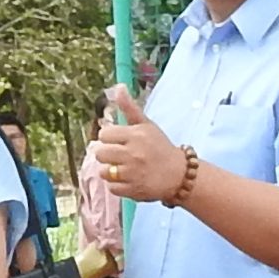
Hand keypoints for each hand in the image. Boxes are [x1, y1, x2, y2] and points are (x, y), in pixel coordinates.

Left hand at [90, 83, 181, 203]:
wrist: (179, 174)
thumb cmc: (159, 147)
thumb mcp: (147, 125)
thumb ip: (130, 107)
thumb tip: (118, 87)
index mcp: (136, 135)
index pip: (104, 134)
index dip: (109, 138)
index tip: (118, 141)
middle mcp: (134, 154)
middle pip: (100, 153)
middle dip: (107, 154)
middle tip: (119, 155)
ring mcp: (133, 173)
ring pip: (104, 171)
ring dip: (110, 171)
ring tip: (123, 169)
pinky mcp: (133, 190)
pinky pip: (111, 187)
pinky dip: (117, 185)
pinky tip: (129, 179)